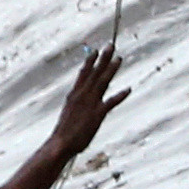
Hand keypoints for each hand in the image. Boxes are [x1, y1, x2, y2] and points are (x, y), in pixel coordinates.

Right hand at [43, 43, 126, 160]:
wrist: (60, 144)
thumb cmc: (63, 132)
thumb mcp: (68, 112)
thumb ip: (75, 104)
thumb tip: (77, 100)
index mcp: (74, 94)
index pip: (83, 74)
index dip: (90, 61)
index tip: (94, 50)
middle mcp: (82, 95)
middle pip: (94, 73)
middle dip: (103, 58)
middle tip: (110, 45)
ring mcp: (90, 103)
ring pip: (102, 82)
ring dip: (111, 69)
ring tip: (119, 58)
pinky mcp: (97, 114)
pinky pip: (111, 102)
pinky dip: (120, 95)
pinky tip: (129, 89)